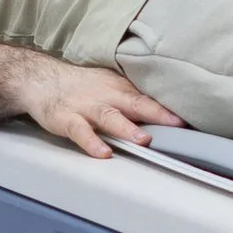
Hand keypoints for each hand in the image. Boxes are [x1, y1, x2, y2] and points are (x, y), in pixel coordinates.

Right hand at [12, 54, 185, 159]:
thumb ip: (134, 99)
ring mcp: (86, 108)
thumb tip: (165, 115)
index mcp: (119, 87)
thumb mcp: (110, 85)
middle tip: (176, 125)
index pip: (148, 97)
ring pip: (109, 117)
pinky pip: (80, 132)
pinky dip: (92, 142)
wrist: (41, 79)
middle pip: (134, 103)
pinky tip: (103, 153)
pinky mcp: (67, 119)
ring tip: (142, 140)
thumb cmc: (81, 87)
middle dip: (156, 114)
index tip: (191, 117)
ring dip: (126, 128)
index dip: (169, 108)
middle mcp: (105, 95)